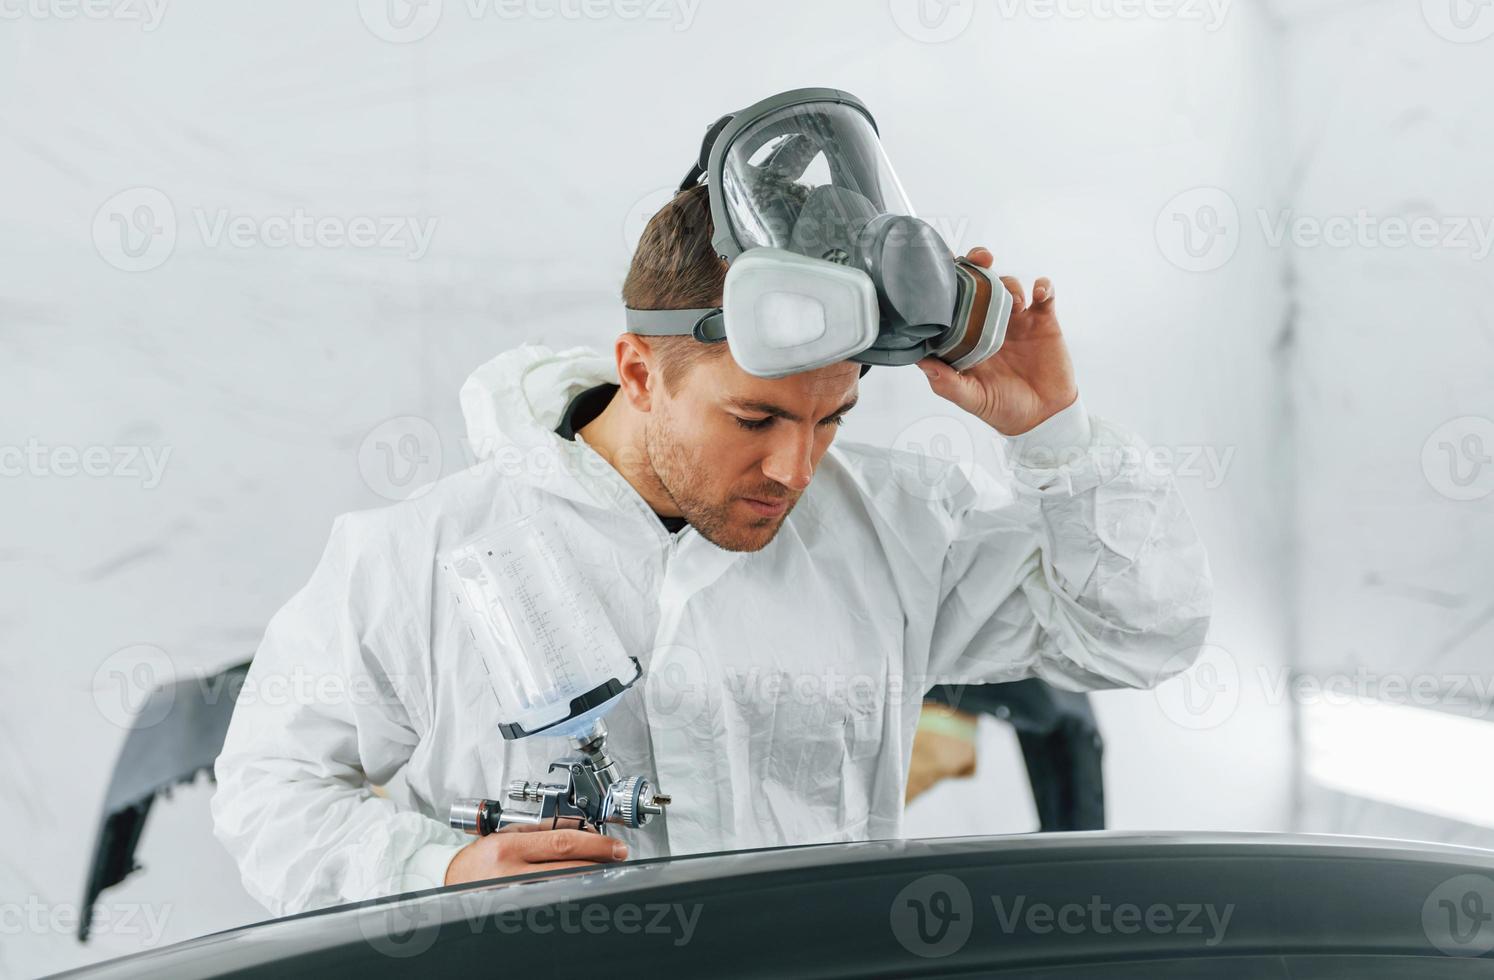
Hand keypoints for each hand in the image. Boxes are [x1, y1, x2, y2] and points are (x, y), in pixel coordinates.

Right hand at [444, 820, 628, 885]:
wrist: (450, 880)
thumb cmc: (478, 858)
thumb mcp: (505, 834)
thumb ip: (539, 832)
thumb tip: (580, 831)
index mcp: (507, 848)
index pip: (561, 843)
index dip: (594, 843)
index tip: (614, 845)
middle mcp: (510, 873)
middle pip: (567, 867)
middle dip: (599, 861)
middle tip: (616, 855)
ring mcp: (514, 896)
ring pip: (564, 886)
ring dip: (589, 876)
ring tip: (604, 869)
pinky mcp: (516, 911)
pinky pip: (551, 901)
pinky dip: (571, 892)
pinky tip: (581, 886)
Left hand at [917, 247, 1078, 435]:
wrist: (1043, 418)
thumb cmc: (1002, 409)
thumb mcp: (971, 399)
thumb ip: (947, 382)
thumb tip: (920, 362)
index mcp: (967, 336)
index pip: (953, 301)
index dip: (947, 282)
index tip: (941, 266)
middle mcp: (989, 323)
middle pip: (981, 282)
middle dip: (978, 263)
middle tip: (981, 258)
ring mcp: (1017, 320)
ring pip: (1010, 284)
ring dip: (1010, 284)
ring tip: (1014, 303)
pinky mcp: (1043, 321)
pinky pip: (1045, 295)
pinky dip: (1043, 286)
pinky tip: (1040, 293)